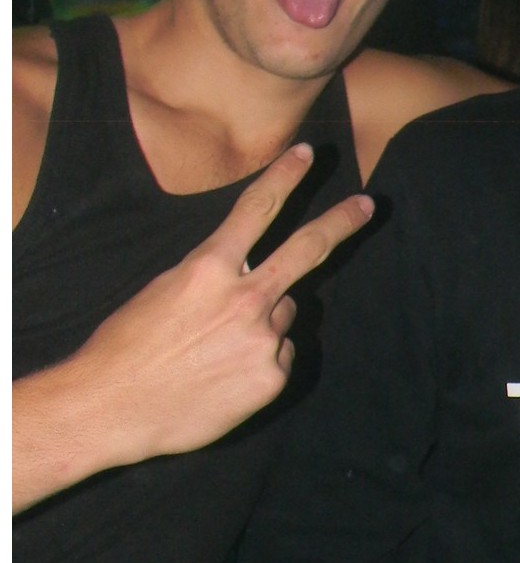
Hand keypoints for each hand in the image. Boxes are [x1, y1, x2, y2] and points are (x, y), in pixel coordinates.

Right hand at [13, 145, 373, 510]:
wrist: (110, 408)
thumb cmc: (127, 347)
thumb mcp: (163, 290)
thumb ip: (214, 275)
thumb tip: (252, 272)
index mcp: (209, 268)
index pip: (257, 208)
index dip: (285, 176)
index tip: (306, 153)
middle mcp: (244, 298)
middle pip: (308, 249)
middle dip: (342, 221)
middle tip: (367, 205)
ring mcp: (263, 338)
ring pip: (286, 313)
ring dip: (264, 321)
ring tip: (216, 348)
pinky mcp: (272, 376)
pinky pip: (280, 354)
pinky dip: (261, 359)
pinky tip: (223, 375)